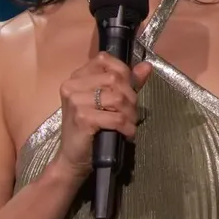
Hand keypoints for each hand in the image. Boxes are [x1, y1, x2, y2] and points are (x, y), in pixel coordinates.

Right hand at [54, 53, 152, 179]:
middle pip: (115, 79)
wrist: (72, 158)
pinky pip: (116, 117)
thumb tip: (146, 66)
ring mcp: (75, 101)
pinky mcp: (83, 118)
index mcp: (76, 77)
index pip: (105, 60)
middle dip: (130, 97)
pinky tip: (127, 133)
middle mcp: (72, 85)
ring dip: (130, 113)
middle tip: (131, 113)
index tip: (128, 91)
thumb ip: (125, 82)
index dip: (123, 73)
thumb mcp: (106, 102)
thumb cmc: (89, 129)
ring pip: (118, 98)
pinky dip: (127, 127)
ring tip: (129, 123)